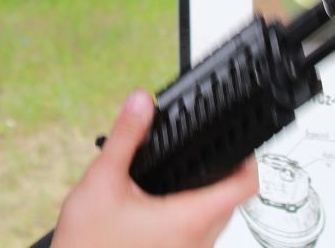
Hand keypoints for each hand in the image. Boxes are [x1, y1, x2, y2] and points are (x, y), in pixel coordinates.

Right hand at [51, 90, 257, 247]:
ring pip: (215, 218)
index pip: (245, 186)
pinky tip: (160, 202)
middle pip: (231, 200)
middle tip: (199, 149)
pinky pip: (198, 234)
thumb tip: (141, 102)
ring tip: (176, 174)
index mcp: (188, 219)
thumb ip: (126, 137)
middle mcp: (197, 242)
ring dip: (204, 195)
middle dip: (220, 172)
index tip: (238, 140)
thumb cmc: (87, 243)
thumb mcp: (103, 180)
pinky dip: (189, 213)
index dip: (248, 158)